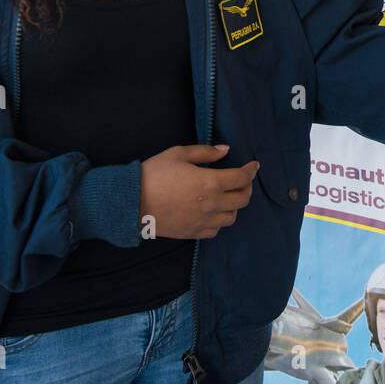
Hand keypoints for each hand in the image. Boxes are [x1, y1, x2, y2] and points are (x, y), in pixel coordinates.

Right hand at [139, 145, 258, 239]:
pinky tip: (213, 212)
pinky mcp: (192, 233)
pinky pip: (215, 230)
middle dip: (247, 188)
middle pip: (242, 200)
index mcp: (210, 182)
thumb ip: (205, 152)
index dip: (251, 171)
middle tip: (243, 181)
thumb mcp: (178, 154)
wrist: (130, 201)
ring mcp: (202, 221)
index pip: (242, 178)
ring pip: (231, 217)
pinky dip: (219, 221)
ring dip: (234, 206)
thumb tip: (225, 150)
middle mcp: (211, 204)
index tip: (254, 165)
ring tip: (228, 197)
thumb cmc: (153, 174)